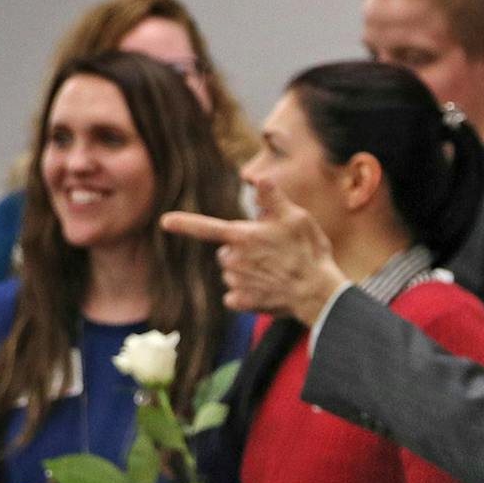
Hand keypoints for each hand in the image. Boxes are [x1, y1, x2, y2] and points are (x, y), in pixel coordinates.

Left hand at [161, 179, 348, 323]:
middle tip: (272, 254)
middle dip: (243, 252)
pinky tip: (268, 291)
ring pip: (232, 274)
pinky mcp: (242, 302)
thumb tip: (259, 180)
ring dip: (247, 272)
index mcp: (241, 236)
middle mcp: (233, 259)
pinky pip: (236, 296)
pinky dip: (248, 294)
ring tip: (275, 273)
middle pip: (226, 253)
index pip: (205, 227)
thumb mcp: (297, 218)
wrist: (318, 292)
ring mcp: (236, 282)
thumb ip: (274, 199)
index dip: (184, 223)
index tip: (165, 222)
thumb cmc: (308, 252)